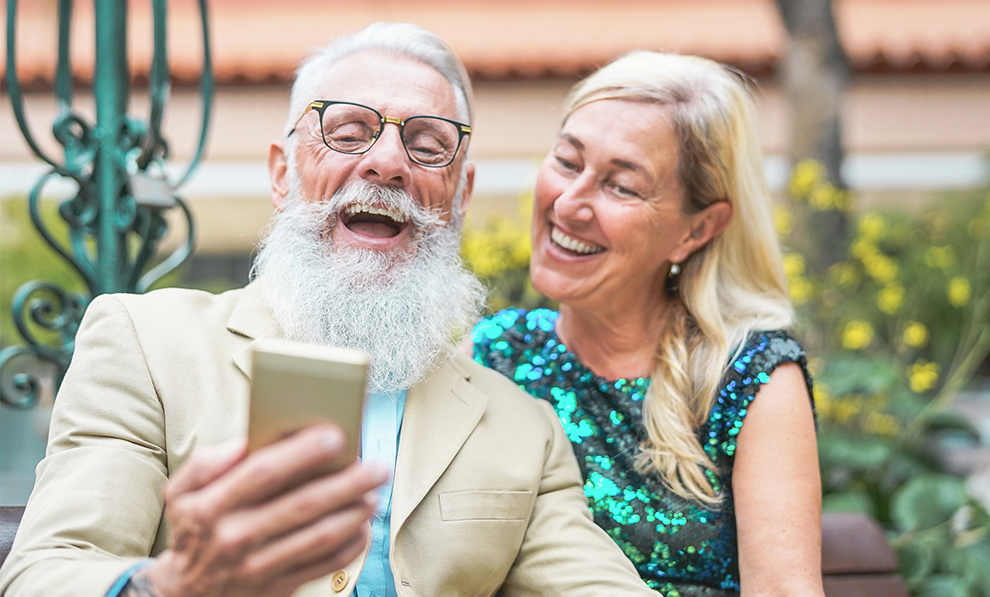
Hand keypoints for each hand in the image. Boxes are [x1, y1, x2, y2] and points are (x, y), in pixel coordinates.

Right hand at [144, 424, 387, 596]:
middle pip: (303, 504)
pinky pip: (325, 565)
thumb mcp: (180, 491)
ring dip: (355, 513)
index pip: (263, 473)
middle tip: (377, 467)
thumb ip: (205, 463)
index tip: (336, 434)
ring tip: (375, 492)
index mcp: (212, 507)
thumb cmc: (194, 528)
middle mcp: (236, 536)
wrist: (185, 592)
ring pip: (320, 536)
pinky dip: (351, 545)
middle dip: (347, 483)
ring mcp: (259, 566)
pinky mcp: (278, 587)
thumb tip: (244, 443)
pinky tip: (364, 525)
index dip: (302, 452)